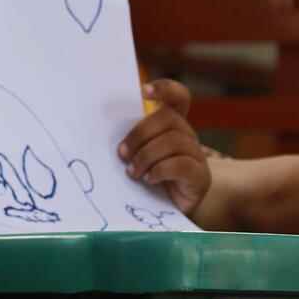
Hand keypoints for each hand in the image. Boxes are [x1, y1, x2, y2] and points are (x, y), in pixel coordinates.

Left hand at [118, 80, 209, 213]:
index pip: (178, 96)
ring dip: (147, 156)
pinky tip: (149, 179)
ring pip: (174, 141)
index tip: (143, 91)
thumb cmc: (148, 176)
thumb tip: (98, 129)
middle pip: (168, 118)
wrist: (169, 210)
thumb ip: (130, 139)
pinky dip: (160, 170)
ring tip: (133, 172)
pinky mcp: (201, 176)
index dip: (164, 89)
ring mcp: (197, 155)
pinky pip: (182, 165)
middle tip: (122, 154)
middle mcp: (187, 135)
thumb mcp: (137, 154)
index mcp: (172, 124)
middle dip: (140, 134)